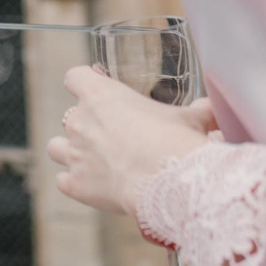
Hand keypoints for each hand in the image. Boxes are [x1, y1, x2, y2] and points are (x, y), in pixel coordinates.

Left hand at [48, 66, 217, 216]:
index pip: (75, 77)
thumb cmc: (178, 142)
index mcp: (101, 96)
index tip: (94, 88)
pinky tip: (94, 188)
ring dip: (70, 152)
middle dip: (87, 125)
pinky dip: (76, 183)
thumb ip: (199, 110)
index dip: (84, 82)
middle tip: (112, 137)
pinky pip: (63, 181)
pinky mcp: (74, 184)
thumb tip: (211, 108)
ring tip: (93, 161)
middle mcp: (80, 121)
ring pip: (55, 148)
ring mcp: (73, 153)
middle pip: (69, 117)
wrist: (169, 182)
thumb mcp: (193, 118)